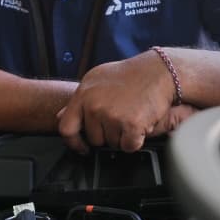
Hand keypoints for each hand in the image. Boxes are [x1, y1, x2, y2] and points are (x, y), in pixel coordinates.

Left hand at [56, 50, 196, 151]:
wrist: (159, 71)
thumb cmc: (130, 75)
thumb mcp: (97, 80)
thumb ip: (79, 100)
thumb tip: (60, 116)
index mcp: (83, 94)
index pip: (66, 127)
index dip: (73, 142)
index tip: (81, 147)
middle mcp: (94, 105)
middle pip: (94, 139)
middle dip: (106, 135)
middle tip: (120, 119)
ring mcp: (111, 115)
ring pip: (112, 144)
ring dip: (122, 136)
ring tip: (131, 116)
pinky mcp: (130, 124)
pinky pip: (128, 146)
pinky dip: (136, 140)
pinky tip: (140, 123)